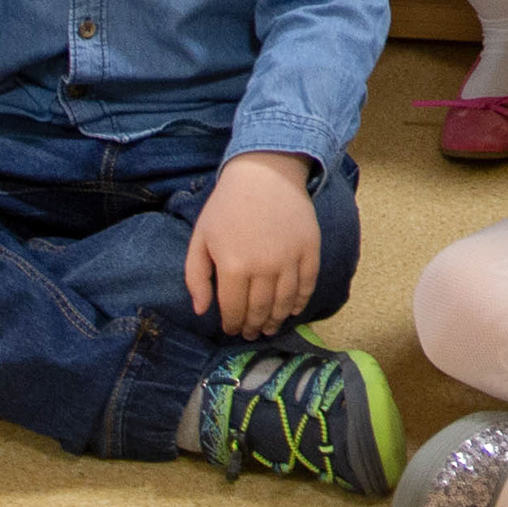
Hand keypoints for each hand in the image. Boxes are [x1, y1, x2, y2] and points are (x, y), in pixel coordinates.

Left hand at [184, 151, 323, 338]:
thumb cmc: (227, 206)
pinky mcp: (310, 249)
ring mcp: (290, 259)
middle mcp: (264, 267)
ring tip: (271, 328)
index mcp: (233, 266)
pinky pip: (308, 284)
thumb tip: (201, 310)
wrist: (266, 172)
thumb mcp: (200, 238)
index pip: (233, 309)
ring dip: (277, 320)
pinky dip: (301, 302)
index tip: (232, 329)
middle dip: (254, 327)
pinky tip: (293, 310)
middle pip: (260, 310)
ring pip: (284, 302)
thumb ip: (196, 276)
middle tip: (252, 334)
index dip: (232, 324)